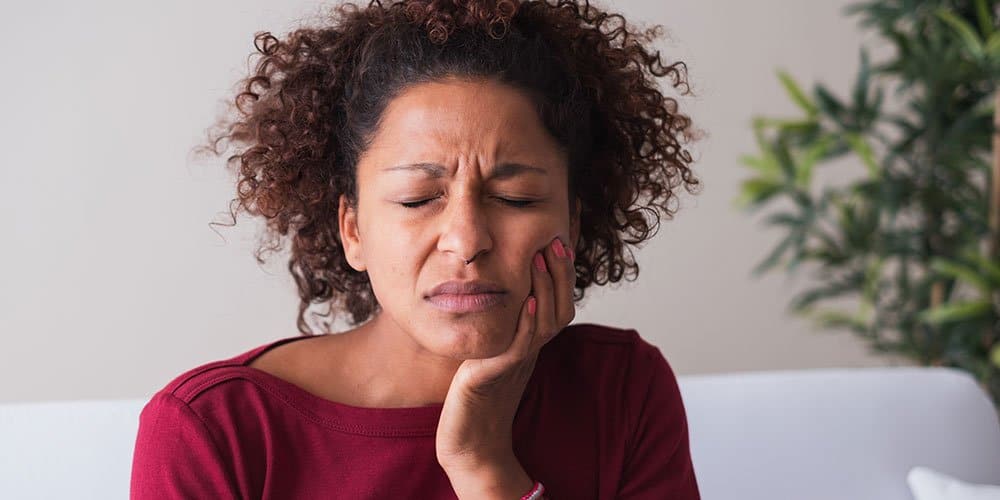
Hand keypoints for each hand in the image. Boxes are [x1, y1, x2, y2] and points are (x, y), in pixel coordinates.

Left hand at [435, 236, 575, 498]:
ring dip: (544, 288)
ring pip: (544, 322)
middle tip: (556, 240)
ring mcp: (516, 363)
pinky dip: (525, 323)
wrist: (469, 441)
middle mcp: (530, 351)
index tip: (559, 240)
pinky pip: (519, 346)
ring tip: (540, 258)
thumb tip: (504, 290)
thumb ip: (503, 325)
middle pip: (559, 308)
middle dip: (559, 273)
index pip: (557, 303)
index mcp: (531, 343)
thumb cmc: (475, 396)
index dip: (562, 274)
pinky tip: (524, 301)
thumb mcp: (492, 351)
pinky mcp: (495, 375)